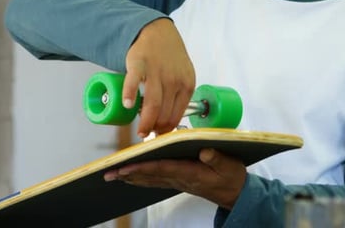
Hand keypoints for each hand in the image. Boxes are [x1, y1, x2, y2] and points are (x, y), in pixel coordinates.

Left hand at [103, 149, 246, 209]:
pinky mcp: (177, 181)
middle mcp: (178, 178)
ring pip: (148, 178)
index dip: (142, 167)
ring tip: (113, 175)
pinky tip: (130, 177)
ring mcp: (176, 181)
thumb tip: (204, 150)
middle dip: (128, 173)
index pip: (161, 168)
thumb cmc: (231, 177)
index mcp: (189, 172)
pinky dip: (140, 178)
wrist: (235, 193)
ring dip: (130, 176)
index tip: (126, 167)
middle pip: (148, 175)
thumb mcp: (229, 166)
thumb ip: (217, 158)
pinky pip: (154, 180)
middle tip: (109, 173)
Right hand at [123, 18, 194, 136]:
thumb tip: (168, 124)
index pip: (176, 115)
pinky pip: (134, 82)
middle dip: (154, 129)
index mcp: (187, 85)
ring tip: (140, 131)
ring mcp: (157, 71)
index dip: (166, 130)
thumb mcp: (183, 76)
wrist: (158, 32)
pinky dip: (130, 94)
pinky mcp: (139, 63)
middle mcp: (174, 79)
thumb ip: (178, 96)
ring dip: (145, 122)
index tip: (157, 135)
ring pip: (152, 105)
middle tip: (146, 134)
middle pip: (164, 114)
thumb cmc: (169, 59)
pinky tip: (127, 104)